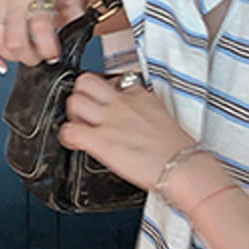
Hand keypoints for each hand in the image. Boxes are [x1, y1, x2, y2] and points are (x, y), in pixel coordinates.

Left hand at [58, 73, 195, 191]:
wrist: (181, 167)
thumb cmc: (177, 149)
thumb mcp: (162, 116)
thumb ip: (143, 110)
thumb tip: (132, 118)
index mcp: (140, 95)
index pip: (112, 81)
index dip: (103, 94)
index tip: (104, 104)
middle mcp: (122, 103)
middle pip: (86, 81)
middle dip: (80, 95)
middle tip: (85, 112)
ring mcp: (110, 121)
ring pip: (74, 100)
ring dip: (72, 114)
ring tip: (80, 126)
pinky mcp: (100, 141)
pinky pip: (69, 131)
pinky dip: (67, 136)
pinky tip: (74, 143)